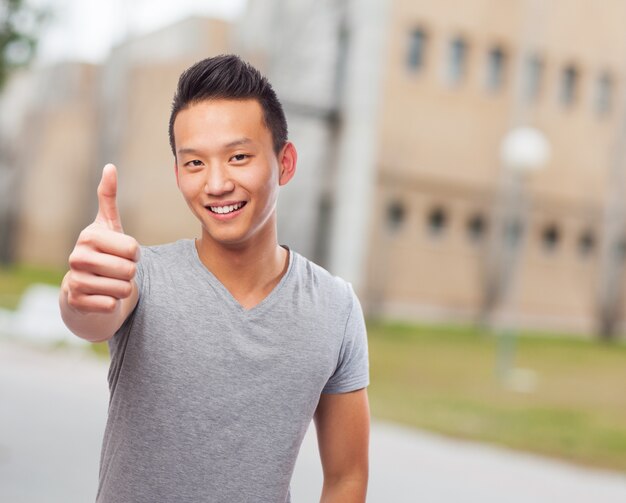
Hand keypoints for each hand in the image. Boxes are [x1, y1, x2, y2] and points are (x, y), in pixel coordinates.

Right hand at [65, 164, 139, 314]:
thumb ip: (109, 198)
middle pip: (129, 270)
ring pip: (124, 288)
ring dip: (123, 288)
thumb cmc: (103, 253)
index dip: (135, 253)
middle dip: (130, 272)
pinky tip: (102, 296)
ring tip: (110, 282)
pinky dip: (114, 303)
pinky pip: (112, 305)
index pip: (133, 248)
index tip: (123, 253)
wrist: (85, 289)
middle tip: (117, 270)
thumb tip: (110, 166)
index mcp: (88, 236)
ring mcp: (75, 281)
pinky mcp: (77, 303)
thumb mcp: (108, 226)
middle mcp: (76, 257)